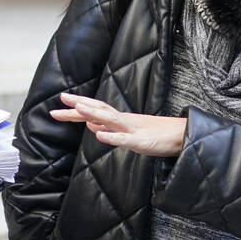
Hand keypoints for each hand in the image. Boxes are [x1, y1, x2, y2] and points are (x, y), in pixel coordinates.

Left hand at [51, 93, 186, 156]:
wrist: (181, 136)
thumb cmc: (154, 135)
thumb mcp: (127, 133)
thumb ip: (109, 129)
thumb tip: (90, 126)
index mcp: (119, 120)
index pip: (95, 110)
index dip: (77, 107)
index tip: (59, 104)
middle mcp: (124, 120)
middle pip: (99, 109)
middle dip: (79, 104)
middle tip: (61, 98)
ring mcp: (133, 129)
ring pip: (111, 119)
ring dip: (94, 114)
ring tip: (78, 109)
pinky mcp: (142, 141)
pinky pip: (126, 139)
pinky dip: (112, 137)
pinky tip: (100, 136)